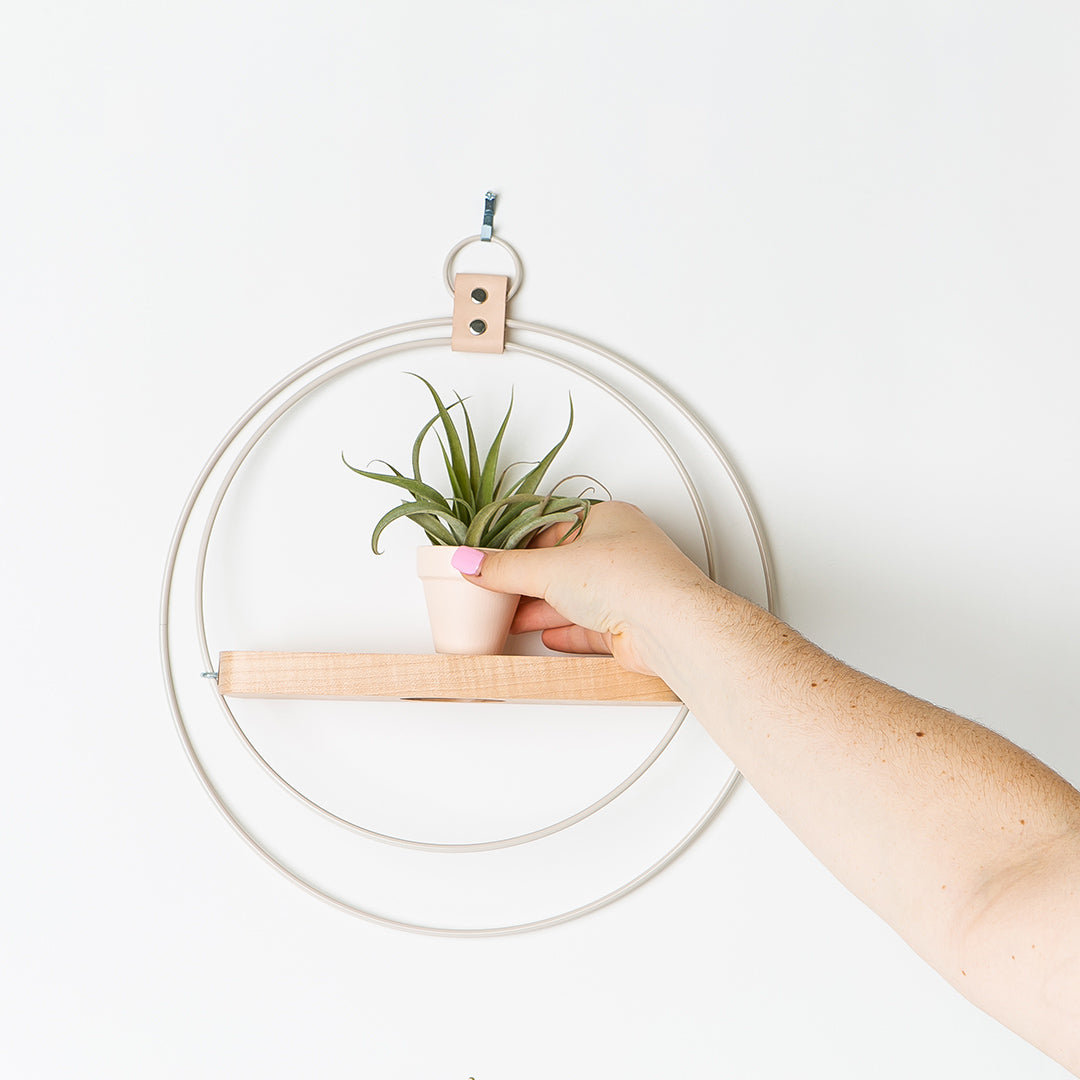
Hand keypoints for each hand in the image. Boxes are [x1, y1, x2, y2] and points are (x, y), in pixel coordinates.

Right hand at [454, 501, 710, 674]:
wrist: (670, 626)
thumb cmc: (630, 578)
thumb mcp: (550, 568)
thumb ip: (506, 568)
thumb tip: (472, 560)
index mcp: (607, 519)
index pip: (552, 527)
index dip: (520, 544)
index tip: (492, 558)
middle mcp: (621, 551)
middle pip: (563, 565)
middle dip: (529, 582)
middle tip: (496, 591)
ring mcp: (627, 588)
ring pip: (575, 597)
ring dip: (542, 609)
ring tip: (510, 619)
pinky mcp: (630, 623)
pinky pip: (591, 625)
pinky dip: (567, 631)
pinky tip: (547, 637)